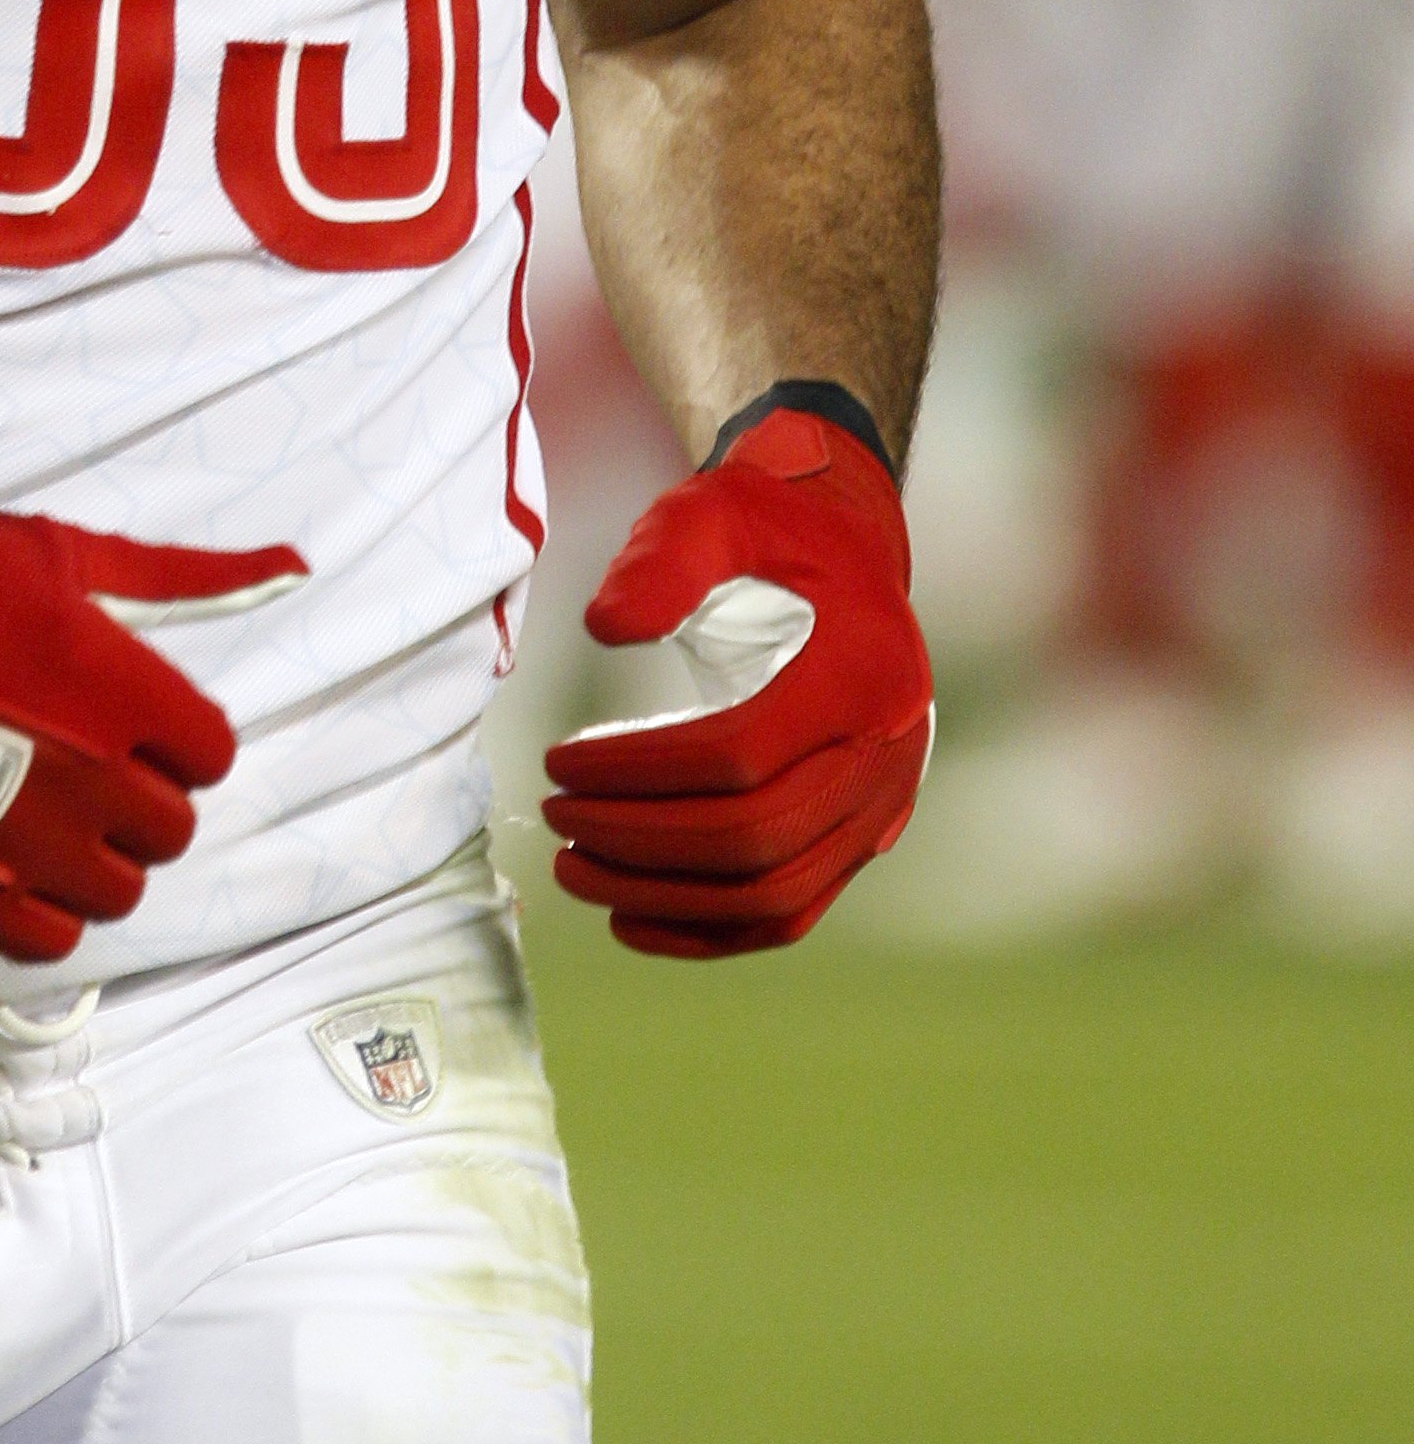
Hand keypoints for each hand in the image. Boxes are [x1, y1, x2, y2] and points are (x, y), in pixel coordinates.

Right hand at [0, 481, 304, 963]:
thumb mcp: (53, 550)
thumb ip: (178, 575)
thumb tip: (291, 566)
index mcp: (117, 685)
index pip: (210, 751)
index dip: (174, 734)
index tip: (128, 715)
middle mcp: (87, 773)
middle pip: (171, 827)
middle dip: (139, 794)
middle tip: (80, 755)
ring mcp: (24, 841)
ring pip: (119, 891)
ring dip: (94, 855)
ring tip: (40, 803)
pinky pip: (50, 938)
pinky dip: (44, 907)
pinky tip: (9, 853)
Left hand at [539, 403, 929, 956]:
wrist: (850, 551)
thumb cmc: (774, 530)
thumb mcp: (716, 513)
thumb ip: (662, 560)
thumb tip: (604, 629)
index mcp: (858, 674)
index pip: (739, 756)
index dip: (639, 771)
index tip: (559, 761)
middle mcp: (885, 755)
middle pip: (754, 838)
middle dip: (640, 841)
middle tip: (557, 820)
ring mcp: (882, 807)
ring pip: (772, 893)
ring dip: (663, 897)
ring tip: (576, 870)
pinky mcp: (864, 837)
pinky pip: (791, 911)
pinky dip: (710, 931)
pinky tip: (632, 917)